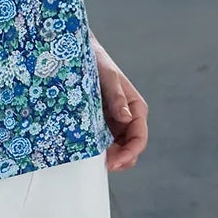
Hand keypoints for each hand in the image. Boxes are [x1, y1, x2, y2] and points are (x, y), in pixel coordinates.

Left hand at [90, 31, 148, 172]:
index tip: (114, 162)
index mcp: (136, 108)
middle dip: (119, 159)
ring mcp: (114, 121)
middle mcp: (127, 117)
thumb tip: (126, 118)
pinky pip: (103, 141)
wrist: (78, 52)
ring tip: (92, 159)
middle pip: (129, 148)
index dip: (129, 154)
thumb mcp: (107, 76)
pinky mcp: (100, 122)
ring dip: (108, 156)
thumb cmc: (97, 60)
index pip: (139, 138)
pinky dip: (98, 149)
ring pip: (117, 148)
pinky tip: (87, 150)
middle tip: (101, 164)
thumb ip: (116, 96)